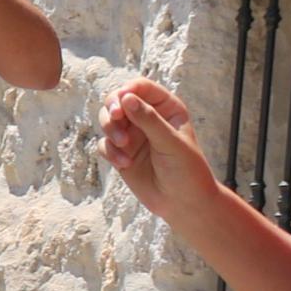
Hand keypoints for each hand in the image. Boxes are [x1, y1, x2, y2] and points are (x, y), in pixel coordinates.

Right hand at [97, 78, 219, 222]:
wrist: (183, 203)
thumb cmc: (186, 170)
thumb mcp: (171, 142)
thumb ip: (149, 120)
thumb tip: (126, 98)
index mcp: (166, 107)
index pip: (142, 88)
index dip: (128, 90)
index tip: (121, 102)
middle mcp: (147, 117)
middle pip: (118, 100)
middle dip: (113, 109)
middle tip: (115, 119)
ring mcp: (132, 134)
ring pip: (107, 120)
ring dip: (110, 130)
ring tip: (122, 145)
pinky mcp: (121, 152)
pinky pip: (104, 144)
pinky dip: (110, 152)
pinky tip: (125, 164)